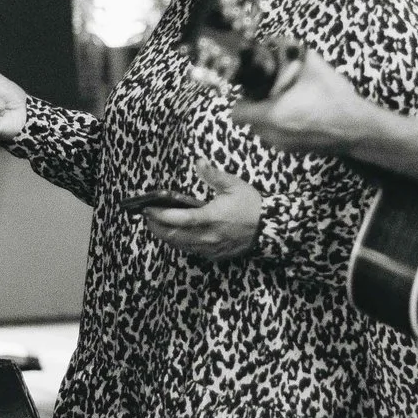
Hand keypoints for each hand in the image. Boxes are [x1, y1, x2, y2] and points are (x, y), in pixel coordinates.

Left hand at [142, 161, 262, 260]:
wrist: (270, 228)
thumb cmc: (251, 206)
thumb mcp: (234, 185)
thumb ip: (213, 175)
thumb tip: (198, 162)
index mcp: (210, 218)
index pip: (179, 219)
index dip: (160, 215)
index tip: (148, 208)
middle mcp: (207, 236)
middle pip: (173, 236)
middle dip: (156, 227)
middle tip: (147, 216)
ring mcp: (210, 248)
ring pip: (180, 245)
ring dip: (166, 236)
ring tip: (157, 224)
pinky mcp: (214, 254)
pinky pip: (191, 250)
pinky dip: (180, 242)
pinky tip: (177, 233)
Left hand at [231, 50, 376, 155]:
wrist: (359, 129)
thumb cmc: (334, 99)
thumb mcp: (314, 67)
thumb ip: (292, 48)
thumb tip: (275, 38)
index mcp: (271, 115)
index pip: (236, 112)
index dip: (242, 98)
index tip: (255, 87)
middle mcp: (272, 135)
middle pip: (249, 121)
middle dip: (256, 106)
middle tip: (272, 91)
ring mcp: (284, 146)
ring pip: (263, 130)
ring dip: (269, 117)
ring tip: (288, 101)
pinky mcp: (295, 151)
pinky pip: (278, 137)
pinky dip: (282, 126)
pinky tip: (301, 112)